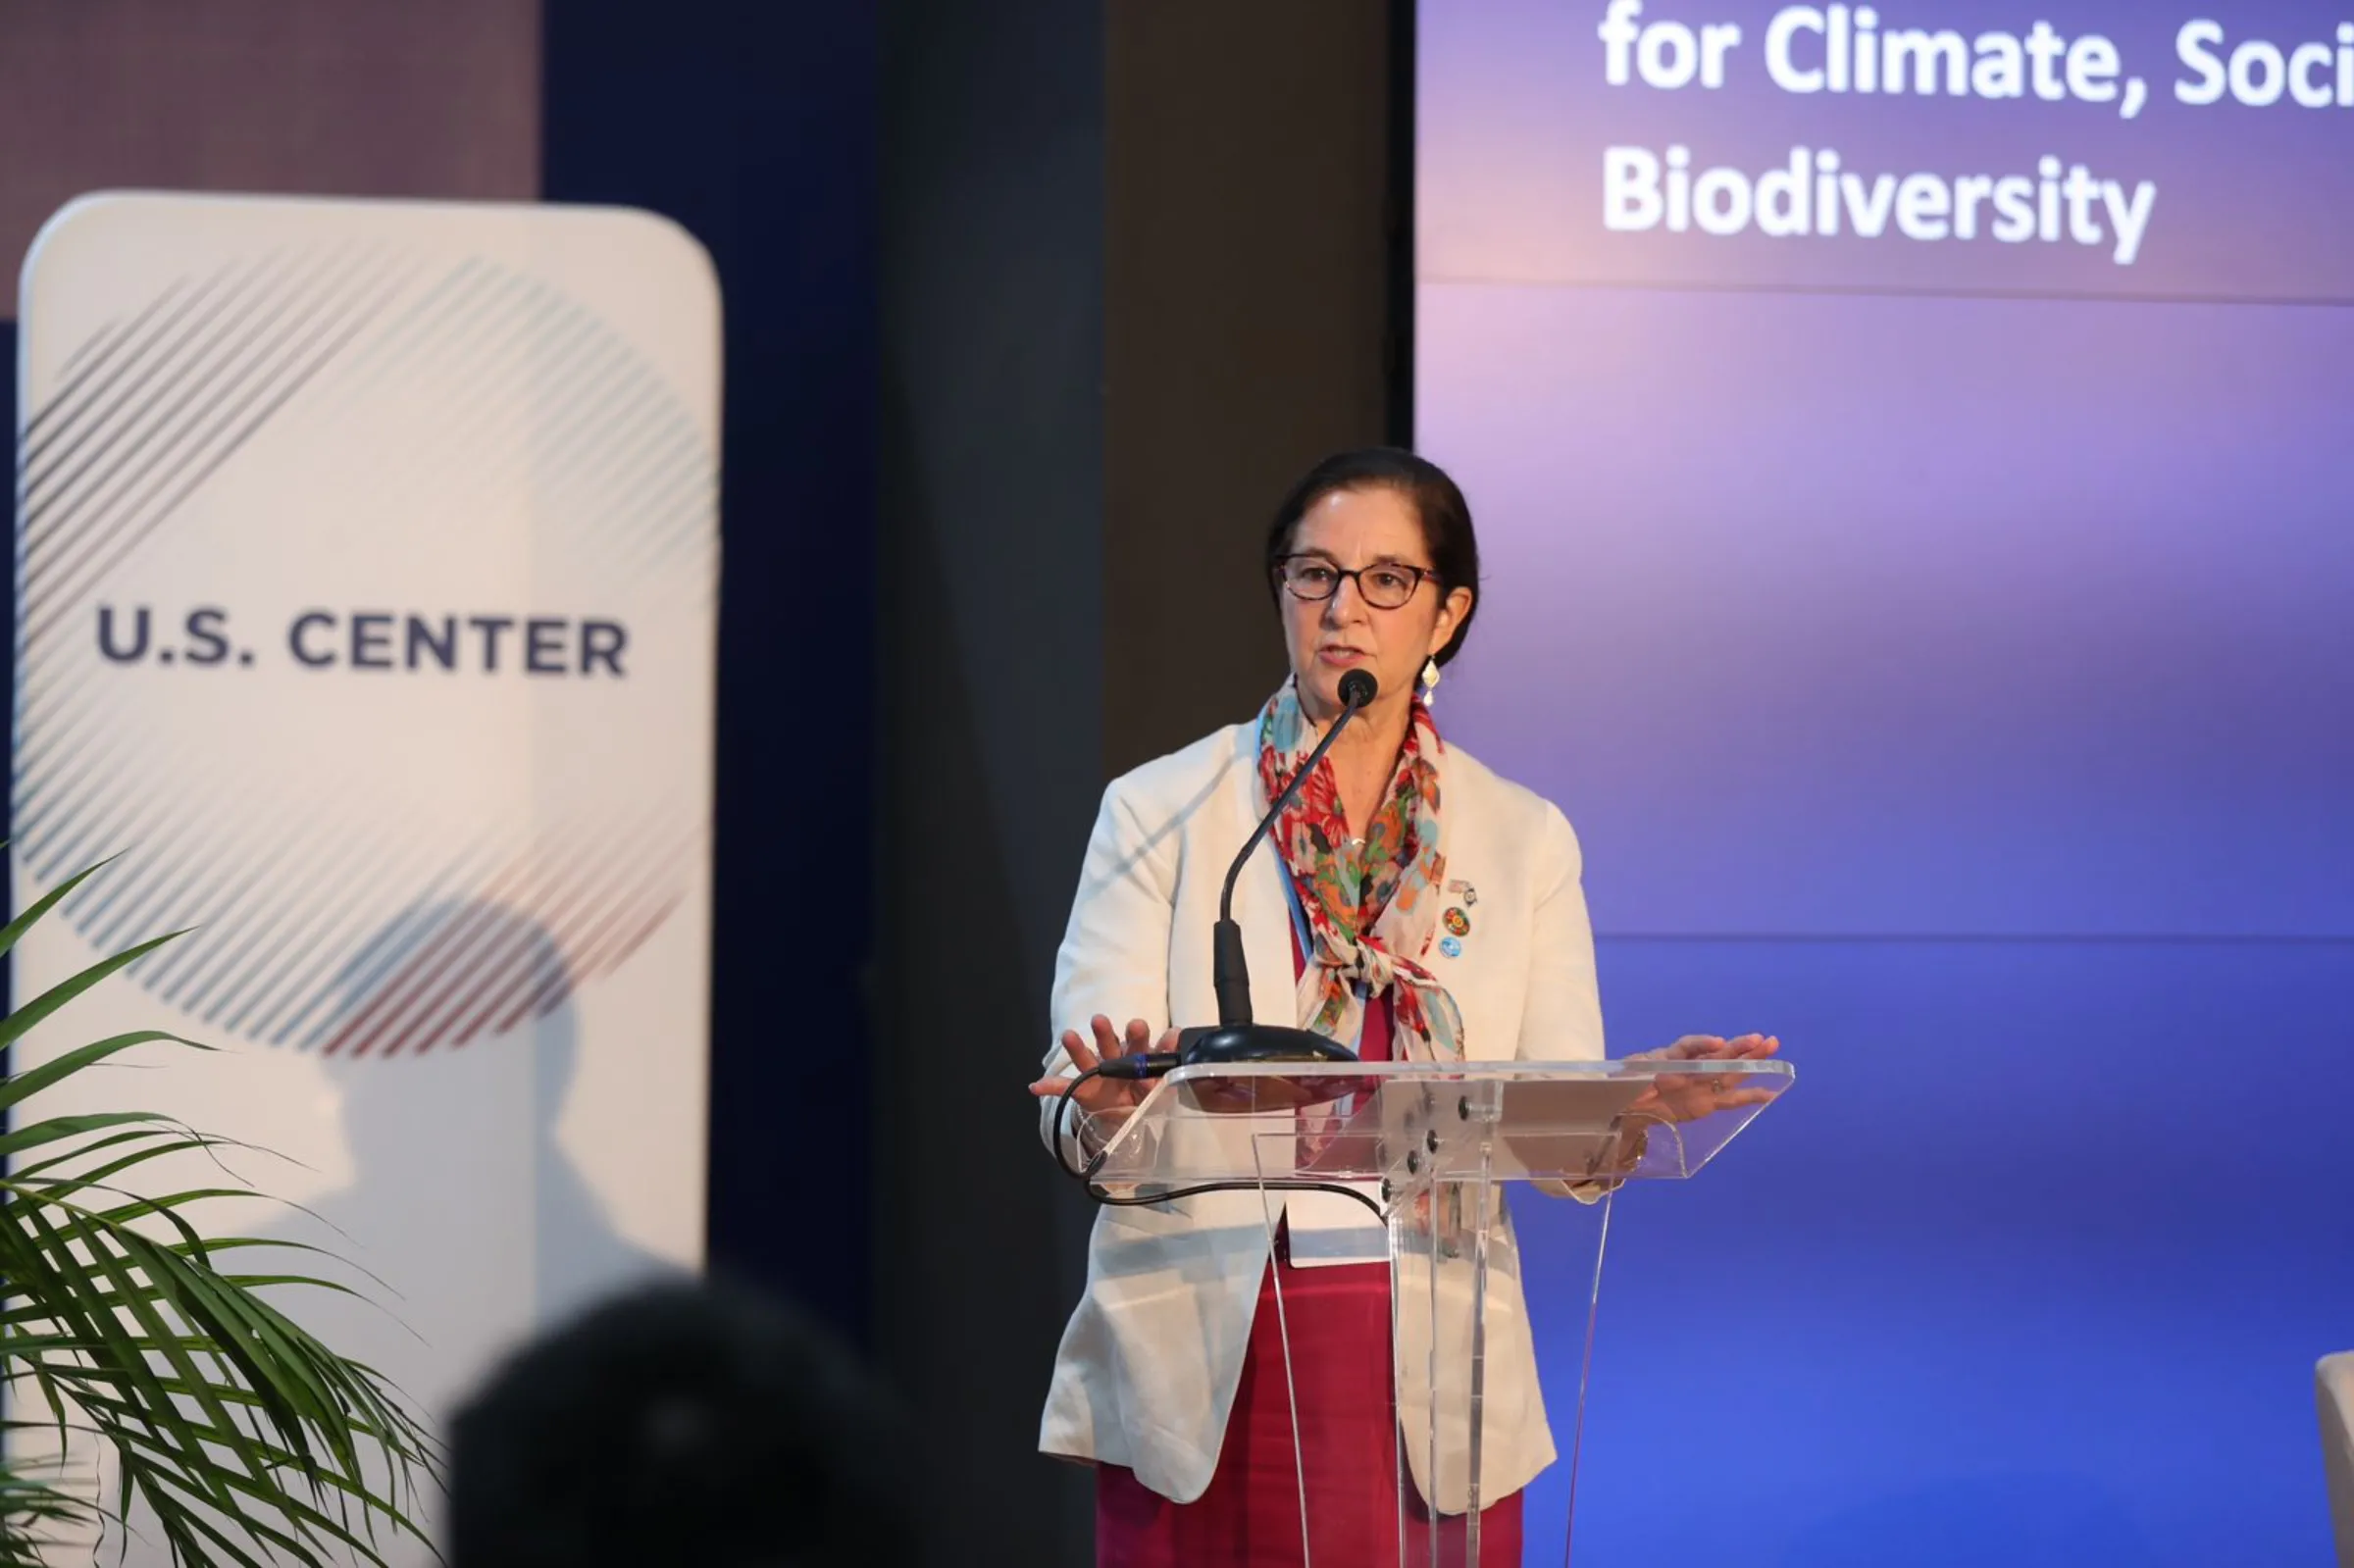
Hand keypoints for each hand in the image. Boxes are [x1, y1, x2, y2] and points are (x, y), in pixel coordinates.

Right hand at [1027, 1015, 1177, 1122]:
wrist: (1129, 1112)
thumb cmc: (1146, 1088)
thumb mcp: (1161, 1080)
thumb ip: (1167, 1057)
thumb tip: (1178, 1032)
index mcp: (1136, 1055)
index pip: (1138, 1042)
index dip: (1138, 1036)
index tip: (1136, 1026)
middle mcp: (1114, 1059)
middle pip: (1109, 1043)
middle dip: (1105, 1033)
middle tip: (1098, 1020)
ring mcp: (1097, 1074)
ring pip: (1086, 1059)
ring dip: (1076, 1048)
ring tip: (1068, 1036)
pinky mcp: (1082, 1090)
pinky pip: (1064, 1088)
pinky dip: (1050, 1087)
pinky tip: (1036, 1086)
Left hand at [1623, 1033, 1782, 1124]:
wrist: (1631, 1106)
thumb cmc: (1628, 1083)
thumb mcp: (1627, 1076)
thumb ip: (1638, 1076)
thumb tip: (1646, 1079)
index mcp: (1672, 1056)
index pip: (1688, 1047)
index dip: (1703, 1044)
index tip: (1717, 1043)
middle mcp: (1693, 1066)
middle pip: (1718, 1054)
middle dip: (1739, 1046)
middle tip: (1761, 1038)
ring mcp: (1703, 1084)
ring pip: (1731, 1071)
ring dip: (1752, 1060)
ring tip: (1773, 1048)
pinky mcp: (1709, 1103)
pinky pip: (1732, 1099)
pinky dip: (1751, 1096)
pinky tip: (1771, 1092)